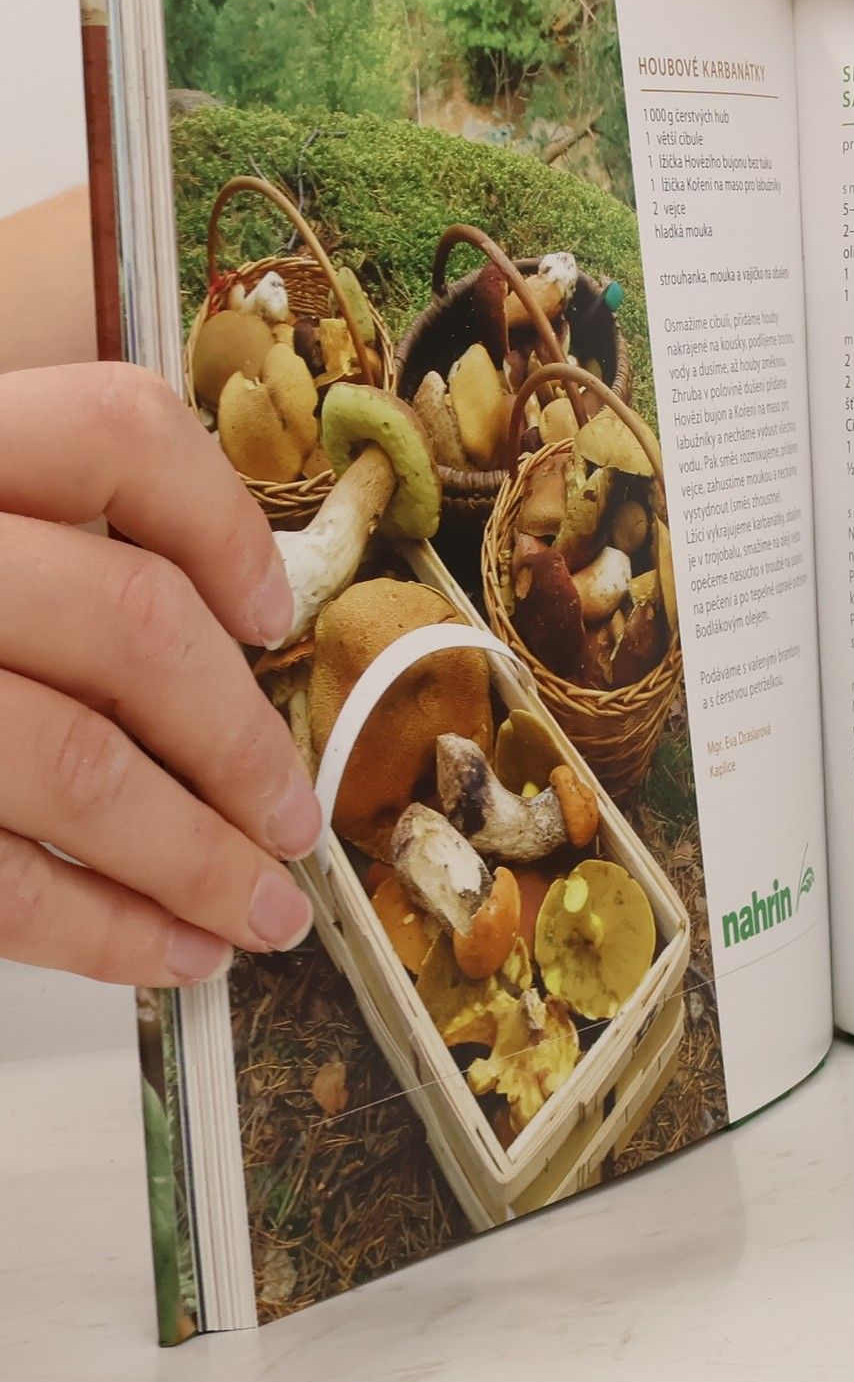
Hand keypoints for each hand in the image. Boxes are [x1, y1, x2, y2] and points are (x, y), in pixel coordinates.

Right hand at [0, 365, 317, 985]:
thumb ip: (29, 546)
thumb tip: (218, 640)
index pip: (115, 432)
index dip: (220, 524)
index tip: (269, 617)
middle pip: (129, 623)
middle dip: (239, 740)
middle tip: (295, 819)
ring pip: (78, 766)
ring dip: (195, 857)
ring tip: (259, 911)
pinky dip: (101, 926)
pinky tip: (167, 949)